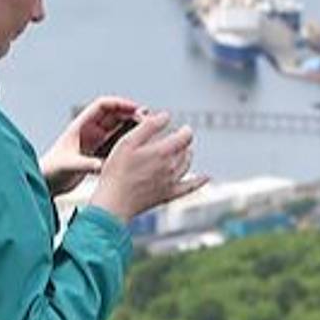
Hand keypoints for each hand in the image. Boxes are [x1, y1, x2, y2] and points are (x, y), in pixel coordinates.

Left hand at [40, 95, 140, 196]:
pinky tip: (141, 148)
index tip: (136, 108)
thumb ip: (86, 164)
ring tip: (149, 131)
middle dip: (131, 114)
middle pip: (114, 115)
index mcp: (80, 126)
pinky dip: (128, 143)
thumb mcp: (69, 166)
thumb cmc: (51, 171)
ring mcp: (95, 142)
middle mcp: (89, 131)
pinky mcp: (98, 155)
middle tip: (148, 120)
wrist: (45, 183)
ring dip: (132, 128)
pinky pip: (117, 144)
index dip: (120, 104)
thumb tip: (102, 166)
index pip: (103, 106)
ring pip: (118, 129)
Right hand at [88, 111, 207, 222]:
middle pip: (186, 150)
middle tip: (176, 137)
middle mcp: (171, 167)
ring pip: (187, 165)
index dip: (184, 130)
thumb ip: (148, 126)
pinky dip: (199, 181)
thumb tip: (166, 116)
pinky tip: (205, 178)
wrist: (114, 203)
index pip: (185, 136)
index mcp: (163, 152)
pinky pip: (189, 187)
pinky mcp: (167, 195)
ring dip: (187, 156)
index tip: (180, 127)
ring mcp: (171, 182)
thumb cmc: (117, 172)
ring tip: (184, 151)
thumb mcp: (127, 142)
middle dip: (183, 142)